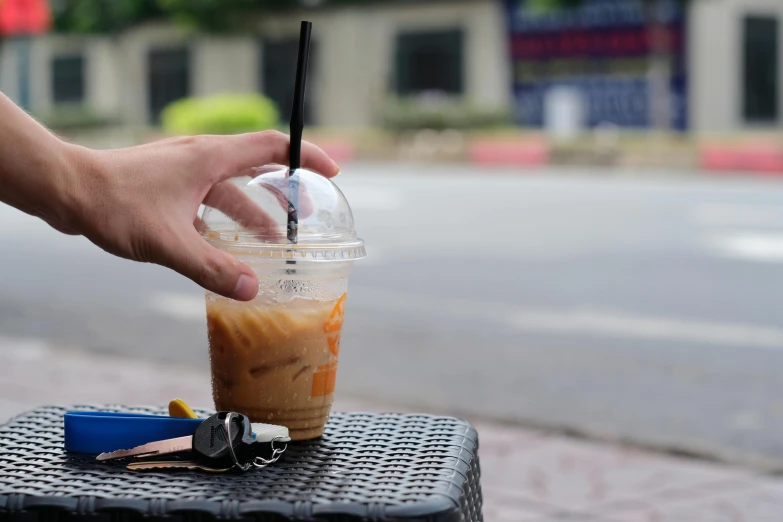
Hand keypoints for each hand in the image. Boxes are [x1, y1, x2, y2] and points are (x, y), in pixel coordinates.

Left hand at [61, 132, 338, 300]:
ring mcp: (182, 169)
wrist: (67, 189)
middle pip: (256, 169)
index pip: (272, 147)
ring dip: (251, 213)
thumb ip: (212, 268)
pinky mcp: (166, 183)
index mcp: (210, 158)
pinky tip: (220, 245)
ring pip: (229, 188)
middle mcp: (200, 157)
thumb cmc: (115, 205)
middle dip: (283, 193)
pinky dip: (221, 219)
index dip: (306, 157)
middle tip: (304, 216)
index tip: (331, 171)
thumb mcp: (170, 243)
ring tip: (267, 242)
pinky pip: (206, 197)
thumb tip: (250, 289)